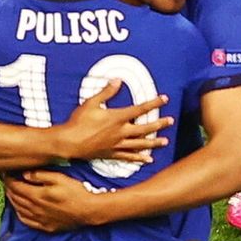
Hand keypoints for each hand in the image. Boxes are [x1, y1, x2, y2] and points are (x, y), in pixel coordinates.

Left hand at [4, 170, 108, 233]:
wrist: (89, 210)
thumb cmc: (77, 193)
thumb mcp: (60, 178)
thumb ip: (41, 176)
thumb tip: (25, 174)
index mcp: (37, 195)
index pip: (15, 186)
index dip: (8, 179)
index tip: (5, 173)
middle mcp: (35, 209)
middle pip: (15, 197)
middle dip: (8, 188)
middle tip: (6, 181)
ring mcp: (39, 219)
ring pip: (18, 209)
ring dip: (12, 200)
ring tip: (10, 192)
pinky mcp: (45, 226)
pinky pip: (26, 221)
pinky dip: (19, 214)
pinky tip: (19, 209)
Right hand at [52, 78, 171, 163]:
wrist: (69, 143)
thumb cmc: (78, 122)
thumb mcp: (91, 103)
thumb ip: (106, 92)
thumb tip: (117, 80)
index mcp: (118, 118)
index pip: (140, 109)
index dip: (154, 103)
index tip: (164, 99)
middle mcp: (121, 132)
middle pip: (145, 128)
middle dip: (159, 124)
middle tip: (171, 121)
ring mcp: (117, 144)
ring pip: (140, 144)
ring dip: (154, 142)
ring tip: (165, 142)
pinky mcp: (112, 154)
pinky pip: (129, 157)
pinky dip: (139, 158)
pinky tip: (148, 159)